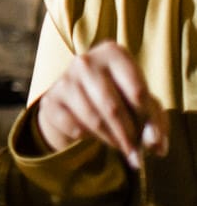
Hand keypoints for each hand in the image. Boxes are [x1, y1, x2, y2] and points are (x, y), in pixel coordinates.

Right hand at [35, 40, 168, 166]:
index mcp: (113, 53)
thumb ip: (155, 121)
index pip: (137, 92)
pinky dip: (88, 138)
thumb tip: (155, 143)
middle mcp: (86, 62)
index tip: (152, 138)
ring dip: (111, 139)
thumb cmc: (118, 95)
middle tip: (136, 152)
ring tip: (120, 146)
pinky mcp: (50, 101)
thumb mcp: (142, 102)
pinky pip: (74, 128)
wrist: (76, 97)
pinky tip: (95, 136)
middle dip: (128, 135)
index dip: (147, 120)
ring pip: (94, 120)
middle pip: (113, 108)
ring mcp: (64, 80)